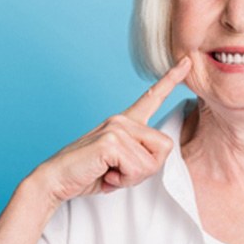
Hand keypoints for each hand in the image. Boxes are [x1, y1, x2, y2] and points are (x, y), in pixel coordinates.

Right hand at [33, 57, 191, 204]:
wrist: (55, 181)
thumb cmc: (89, 173)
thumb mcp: (122, 164)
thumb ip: (141, 156)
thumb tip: (158, 155)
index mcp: (125, 122)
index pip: (153, 97)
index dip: (172, 80)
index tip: (187, 62)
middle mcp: (122, 120)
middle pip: (165, 147)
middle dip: (147, 169)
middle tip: (120, 173)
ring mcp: (117, 127)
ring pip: (152, 162)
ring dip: (133, 177)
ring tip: (110, 173)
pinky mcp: (111, 141)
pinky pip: (137, 168)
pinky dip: (123, 179)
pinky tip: (105, 175)